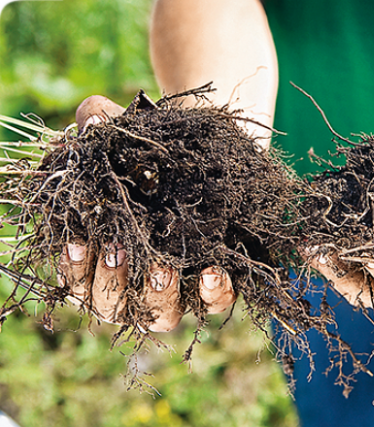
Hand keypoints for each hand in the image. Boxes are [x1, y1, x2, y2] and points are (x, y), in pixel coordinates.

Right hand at [57, 96, 236, 331]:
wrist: (209, 159)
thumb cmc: (155, 157)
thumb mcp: (128, 136)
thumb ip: (101, 124)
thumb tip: (95, 118)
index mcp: (100, 261)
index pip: (76, 276)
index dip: (73, 264)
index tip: (80, 238)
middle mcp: (133, 285)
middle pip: (110, 305)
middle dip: (112, 281)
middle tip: (119, 250)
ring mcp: (174, 291)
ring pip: (160, 315)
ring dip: (159, 295)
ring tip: (164, 269)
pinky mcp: (213, 287)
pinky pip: (214, 303)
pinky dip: (213, 292)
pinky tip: (214, 271)